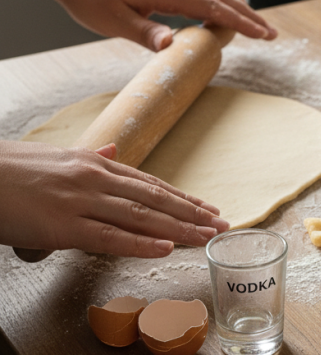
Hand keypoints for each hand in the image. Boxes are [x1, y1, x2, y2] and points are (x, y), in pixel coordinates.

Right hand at [0, 141, 229, 257]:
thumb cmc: (9, 170)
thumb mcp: (56, 157)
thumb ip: (90, 158)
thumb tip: (115, 151)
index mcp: (95, 164)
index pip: (150, 183)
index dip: (182, 198)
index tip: (208, 207)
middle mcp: (94, 178)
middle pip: (155, 198)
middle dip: (192, 213)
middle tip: (222, 224)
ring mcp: (80, 200)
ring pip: (141, 216)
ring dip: (179, 228)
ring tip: (207, 237)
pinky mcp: (61, 224)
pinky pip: (109, 236)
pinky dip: (141, 242)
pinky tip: (166, 246)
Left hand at [53, 0, 276, 51]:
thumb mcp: (113, 21)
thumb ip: (145, 32)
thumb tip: (173, 44)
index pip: (211, 6)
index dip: (239, 22)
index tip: (261, 35)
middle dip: (249, 16)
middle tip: (271, 35)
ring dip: (239, 10)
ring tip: (258, 27)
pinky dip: (222, 5)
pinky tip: (225, 15)